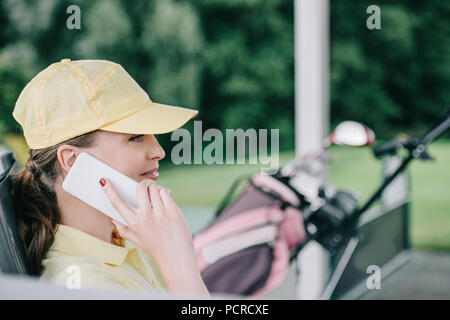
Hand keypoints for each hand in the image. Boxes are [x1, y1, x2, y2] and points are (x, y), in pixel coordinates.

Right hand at [100, 177, 209, 297]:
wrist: (176, 258)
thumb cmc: (156, 248)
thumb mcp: (136, 240)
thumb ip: (123, 229)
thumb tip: (112, 218)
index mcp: (133, 224)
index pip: (117, 203)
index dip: (109, 190)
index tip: (104, 180)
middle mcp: (146, 217)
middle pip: (140, 188)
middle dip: (142, 184)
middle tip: (145, 187)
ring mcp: (160, 214)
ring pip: (155, 188)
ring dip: (155, 189)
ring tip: (157, 197)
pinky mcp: (173, 212)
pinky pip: (166, 193)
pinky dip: (165, 193)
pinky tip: (166, 200)